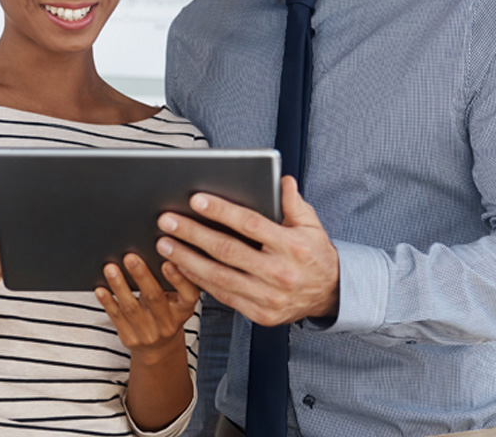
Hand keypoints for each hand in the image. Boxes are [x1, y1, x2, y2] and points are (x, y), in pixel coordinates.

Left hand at [95, 254, 199, 359]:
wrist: (159, 346)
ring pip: (131, 307)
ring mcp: (149, 333)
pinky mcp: (130, 338)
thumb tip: (158, 249)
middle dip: (141, 275)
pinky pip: (116, 317)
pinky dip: (107, 301)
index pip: (188, 294)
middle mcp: (168, 322)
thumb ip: (171, 279)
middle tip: (130, 257)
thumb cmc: (167, 310)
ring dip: (119, 286)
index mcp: (184, 308)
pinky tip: (101, 289)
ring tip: (110, 268)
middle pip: (154, 297)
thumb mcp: (178, 298)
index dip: (178, 279)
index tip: (167, 262)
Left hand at [156, 175, 338, 325]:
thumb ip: (293, 202)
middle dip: (193, 234)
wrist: (331, 295)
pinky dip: (198, 281)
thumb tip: (281, 179)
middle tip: (167, 220)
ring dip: (187, 259)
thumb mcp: (311, 224)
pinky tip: (180, 266)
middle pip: (227, 251)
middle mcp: (279, 273)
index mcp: (292, 246)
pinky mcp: (260, 315)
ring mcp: (268, 297)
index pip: (250, 225)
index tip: (196, 199)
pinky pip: (222, 295)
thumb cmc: (314, 253)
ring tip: (164, 243)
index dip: (221, 211)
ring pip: (219, 276)